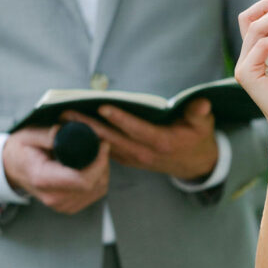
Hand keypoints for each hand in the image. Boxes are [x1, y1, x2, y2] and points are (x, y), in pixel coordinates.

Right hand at [2, 126, 109, 213]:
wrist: (13, 169)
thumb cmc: (21, 151)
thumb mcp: (28, 136)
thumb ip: (47, 134)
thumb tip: (63, 130)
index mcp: (43, 179)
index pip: (83, 180)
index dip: (99, 163)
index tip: (102, 144)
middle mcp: (54, 197)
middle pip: (94, 184)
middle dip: (102, 163)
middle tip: (100, 145)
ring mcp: (62, 205)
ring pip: (98, 189)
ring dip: (102, 171)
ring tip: (94, 154)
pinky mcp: (70, 207)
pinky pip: (95, 193)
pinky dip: (99, 179)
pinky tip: (91, 166)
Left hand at [63, 98, 217, 179]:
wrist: (195, 165)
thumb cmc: (197, 139)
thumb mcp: (203, 125)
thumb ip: (199, 113)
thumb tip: (201, 102)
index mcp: (162, 142)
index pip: (138, 129)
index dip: (121, 119)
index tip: (103, 107)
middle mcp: (145, 153)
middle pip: (113, 138)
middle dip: (89, 126)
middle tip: (67, 113)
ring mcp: (135, 158)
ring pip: (105, 146)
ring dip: (84, 134)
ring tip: (64, 120)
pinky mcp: (129, 159)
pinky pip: (106, 151)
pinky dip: (90, 142)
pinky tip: (74, 131)